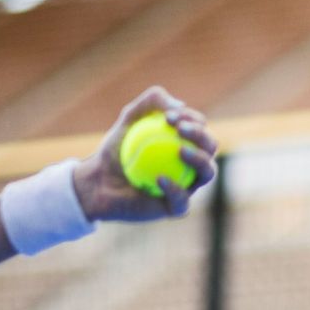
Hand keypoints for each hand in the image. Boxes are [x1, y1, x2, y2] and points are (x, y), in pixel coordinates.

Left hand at [73, 86, 218, 220]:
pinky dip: (174, 188)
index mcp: (187, 142)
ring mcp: (188, 186)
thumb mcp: (129, 118)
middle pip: (210, 148)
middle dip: (201, 135)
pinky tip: (160, 178)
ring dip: (199, 159)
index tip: (169, 117)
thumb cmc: (116, 147)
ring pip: (208, 173)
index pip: (200, 128)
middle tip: (180, 129)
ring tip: (180, 150)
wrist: (99, 180)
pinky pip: (182, 200)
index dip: (191, 119)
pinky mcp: (177, 207)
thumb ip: (152, 102)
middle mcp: (193, 165)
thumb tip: (180, 104)